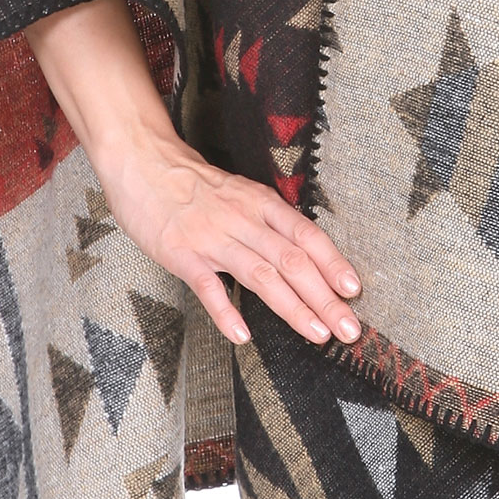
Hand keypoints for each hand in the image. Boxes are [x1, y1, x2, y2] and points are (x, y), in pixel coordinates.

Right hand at [98, 119, 363, 349]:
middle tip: (349, 329)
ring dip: (293, 308)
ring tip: (317, 334)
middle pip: (293, 261)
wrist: (145, 164)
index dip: (333, 263)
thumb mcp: (241, 193)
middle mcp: (244, 220)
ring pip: (262, 276)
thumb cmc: (195, 184)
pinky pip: (208, 287)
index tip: (354, 290)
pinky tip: (243, 335)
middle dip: (325, 298)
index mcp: (262, 204)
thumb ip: (269, 221)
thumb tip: (304, 252)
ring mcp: (213, 238)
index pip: (307, 235)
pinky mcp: (182, 255)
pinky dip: (226, 312)